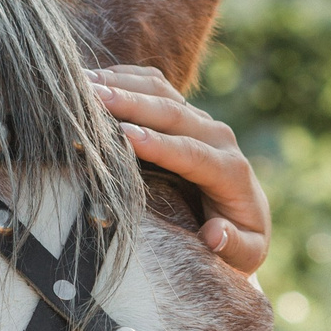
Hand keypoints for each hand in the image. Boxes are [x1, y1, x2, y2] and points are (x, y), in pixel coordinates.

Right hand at [90, 65, 271, 276]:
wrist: (247, 213)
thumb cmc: (239, 239)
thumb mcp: (246, 253)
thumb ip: (235, 245)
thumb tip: (214, 235)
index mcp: (230, 171)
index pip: (193, 154)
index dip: (159, 144)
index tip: (126, 135)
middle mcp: (218, 137)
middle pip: (174, 114)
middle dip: (132, 104)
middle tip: (92, 97)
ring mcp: (201, 120)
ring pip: (163, 92)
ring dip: (123, 84)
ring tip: (83, 82)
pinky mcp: (185, 111)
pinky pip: (156, 85)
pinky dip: (126, 78)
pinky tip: (94, 77)